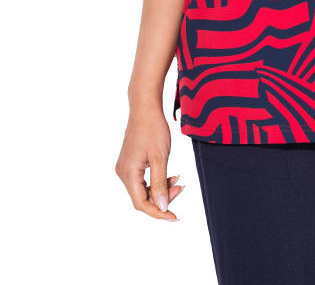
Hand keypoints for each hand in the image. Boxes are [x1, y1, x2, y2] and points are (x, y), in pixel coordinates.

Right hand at [115, 104, 183, 220]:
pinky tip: (170, 175)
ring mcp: (125, 168)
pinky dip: (157, 180)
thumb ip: (160, 183)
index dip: (158, 212)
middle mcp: (123, 173)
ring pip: (143, 189)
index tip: (175, 217)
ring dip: (161, 189)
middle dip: (162, 198)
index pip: (141, 203)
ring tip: (178, 181)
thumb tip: (162, 207)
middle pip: (142, 197)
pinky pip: (143, 179)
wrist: (145, 108)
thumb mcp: (160, 157)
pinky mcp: (130, 163)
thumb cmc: (153, 129)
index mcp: (128, 173)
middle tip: (181, 187)